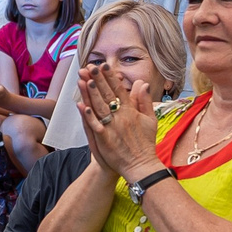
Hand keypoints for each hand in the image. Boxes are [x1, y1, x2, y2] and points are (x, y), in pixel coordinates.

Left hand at [78, 60, 160, 180]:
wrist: (141, 166)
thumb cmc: (145, 143)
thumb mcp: (150, 120)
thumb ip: (144, 101)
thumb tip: (142, 83)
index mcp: (132, 111)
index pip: (119, 90)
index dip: (110, 77)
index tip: (103, 65)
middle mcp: (122, 117)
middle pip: (107, 95)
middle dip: (98, 80)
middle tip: (89, 66)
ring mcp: (113, 128)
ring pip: (99, 107)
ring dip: (90, 93)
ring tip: (83, 79)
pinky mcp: (105, 140)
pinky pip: (95, 126)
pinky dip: (88, 116)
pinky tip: (81, 106)